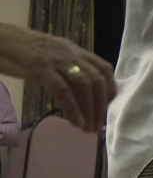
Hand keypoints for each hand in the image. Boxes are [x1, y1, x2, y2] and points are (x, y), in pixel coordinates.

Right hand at [0, 24, 116, 133]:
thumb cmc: (17, 49)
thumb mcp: (48, 55)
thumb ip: (64, 67)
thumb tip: (76, 88)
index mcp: (73, 49)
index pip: (103, 67)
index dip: (110, 88)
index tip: (107, 106)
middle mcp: (69, 53)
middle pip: (97, 79)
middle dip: (101, 105)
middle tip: (98, 125)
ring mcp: (55, 60)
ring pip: (84, 85)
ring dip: (90, 110)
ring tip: (88, 128)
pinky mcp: (40, 69)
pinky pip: (63, 91)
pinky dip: (73, 109)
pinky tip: (76, 122)